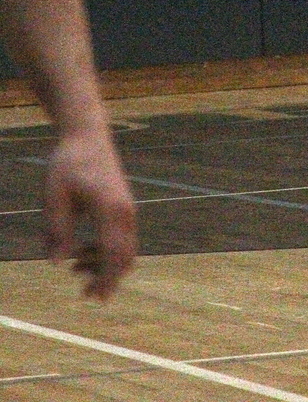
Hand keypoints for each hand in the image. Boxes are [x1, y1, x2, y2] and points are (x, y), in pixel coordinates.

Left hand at [43, 127, 136, 300]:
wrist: (87, 135)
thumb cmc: (68, 163)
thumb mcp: (54, 197)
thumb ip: (57, 230)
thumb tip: (57, 263)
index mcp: (111, 210)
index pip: (113, 253)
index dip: (106, 278)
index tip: (95, 297)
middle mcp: (126, 212)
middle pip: (125, 255)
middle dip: (108, 278)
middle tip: (86, 295)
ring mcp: (128, 209)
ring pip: (125, 248)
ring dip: (105, 264)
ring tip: (75, 269)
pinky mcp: (124, 207)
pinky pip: (122, 238)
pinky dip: (107, 251)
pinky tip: (83, 253)